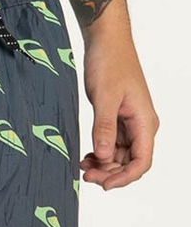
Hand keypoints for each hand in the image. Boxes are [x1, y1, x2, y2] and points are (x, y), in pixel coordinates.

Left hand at [81, 37, 158, 189]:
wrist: (106, 42)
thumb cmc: (109, 64)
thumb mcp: (104, 98)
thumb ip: (104, 128)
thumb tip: (105, 156)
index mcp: (144, 122)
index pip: (142, 161)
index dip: (124, 178)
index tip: (103, 184)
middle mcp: (141, 126)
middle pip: (130, 163)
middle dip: (109, 173)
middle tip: (85, 174)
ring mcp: (129, 124)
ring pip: (119, 156)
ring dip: (103, 165)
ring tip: (82, 165)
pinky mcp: (117, 120)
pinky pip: (111, 145)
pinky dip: (100, 153)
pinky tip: (86, 156)